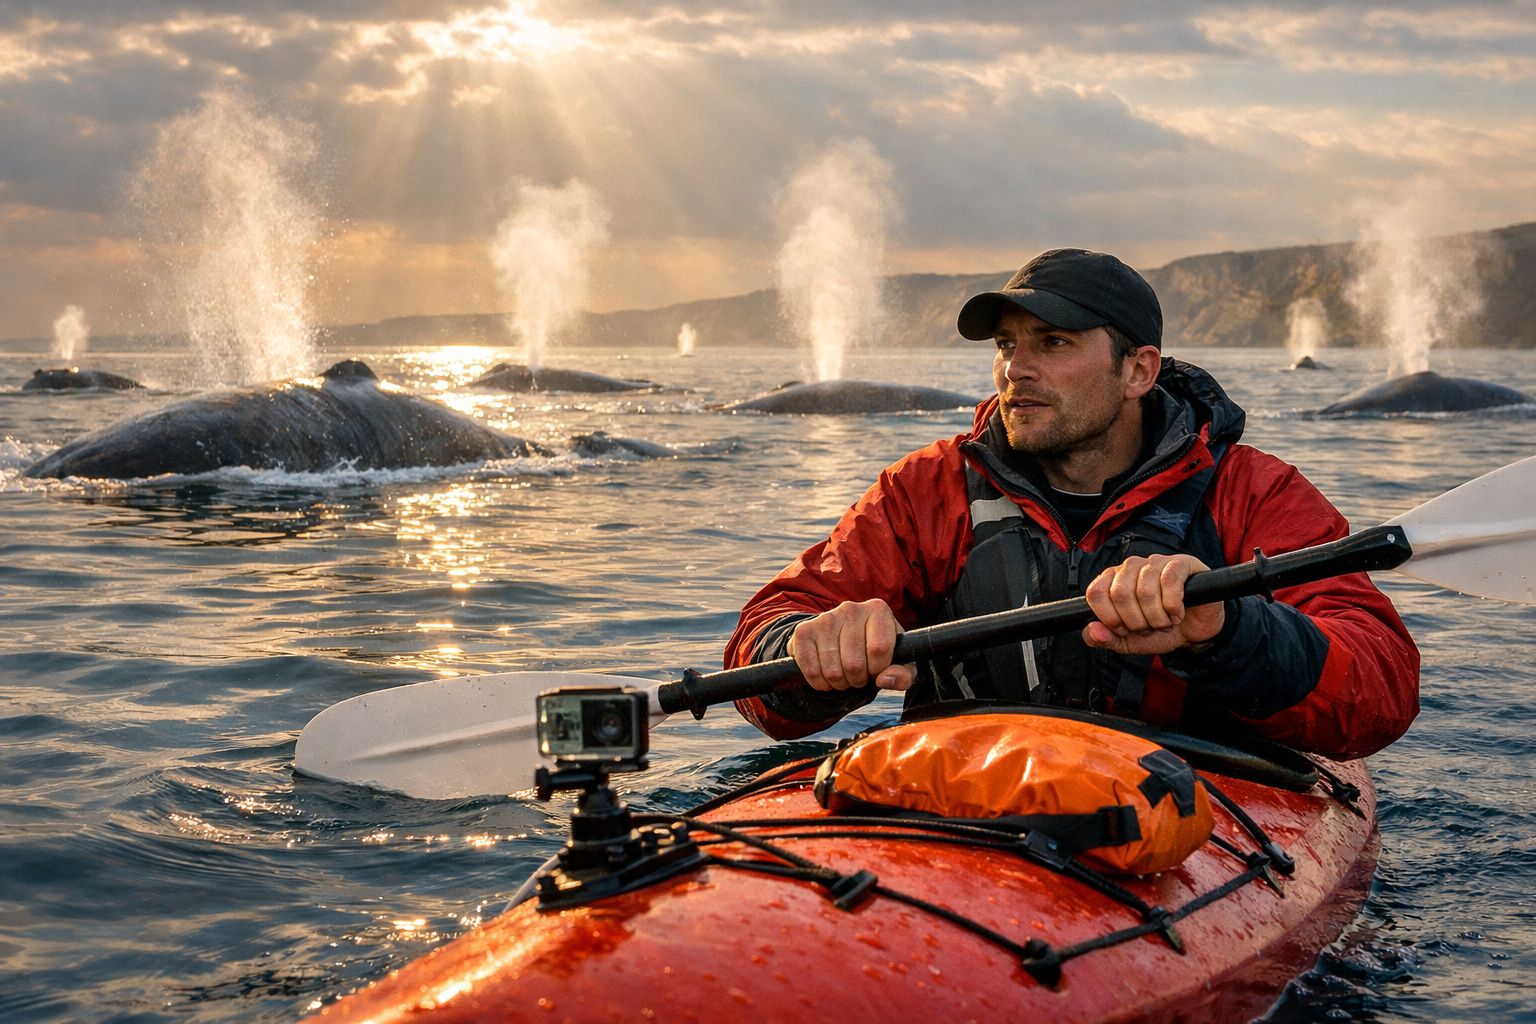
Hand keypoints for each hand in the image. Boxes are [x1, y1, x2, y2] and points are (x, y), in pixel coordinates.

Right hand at [788, 599, 916, 691]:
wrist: (839, 640)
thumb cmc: (874, 652)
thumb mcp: (897, 662)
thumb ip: (903, 673)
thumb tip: (885, 679)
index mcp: (878, 610)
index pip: (879, 649)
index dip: (878, 669)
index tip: (876, 668)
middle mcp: (851, 608)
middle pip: (854, 663)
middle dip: (858, 680)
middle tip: (858, 675)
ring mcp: (825, 618)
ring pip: (833, 670)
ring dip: (839, 683)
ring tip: (843, 674)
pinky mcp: (804, 631)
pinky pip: (811, 670)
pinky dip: (819, 682)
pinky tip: (825, 676)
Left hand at [1082, 554, 1223, 655]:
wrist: (1193, 631)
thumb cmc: (1159, 630)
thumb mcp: (1128, 642)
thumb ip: (1104, 639)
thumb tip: (1091, 630)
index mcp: (1112, 581)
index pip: (1095, 592)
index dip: (1109, 617)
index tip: (1123, 630)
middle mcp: (1130, 566)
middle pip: (1120, 593)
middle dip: (1136, 621)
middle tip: (1149, 628)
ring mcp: (1155, 562)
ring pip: (1146, 591)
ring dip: (1157, 618)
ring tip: (1165, 622)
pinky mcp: (1180, 563)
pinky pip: (1170, 582)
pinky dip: (1173, 607)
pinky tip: (1178, 614)